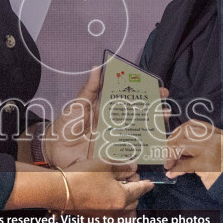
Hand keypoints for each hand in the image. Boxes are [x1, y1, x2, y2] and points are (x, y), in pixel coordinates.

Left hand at [45, 66, 172, 170]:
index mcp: (108, 109)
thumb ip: (89, 88)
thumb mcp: (78, 104)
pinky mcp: (113, 155)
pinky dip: (142, 152)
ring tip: (164, 127)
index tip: (160, 90)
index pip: (131, 99)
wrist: (55, 149)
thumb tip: (97, 67)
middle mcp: (115, 123)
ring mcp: (116, 139)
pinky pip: (130, 153)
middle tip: (167, 110)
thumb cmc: (65, 125)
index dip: (146, 94)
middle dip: (155, 112)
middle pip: (139, 117)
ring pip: (139, 133)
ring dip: (153, 130)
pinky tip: (153, 150)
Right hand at [55, 157, 152, 222]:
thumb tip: (133, 169)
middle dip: (134, 190)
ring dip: (124, 197)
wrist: (60, 190)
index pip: (139, 189)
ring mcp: (105, 215)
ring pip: (122, 207)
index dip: (145, 184)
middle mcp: (116, 210)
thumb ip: (123, 167)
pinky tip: (105, 193)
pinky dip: (112, 203)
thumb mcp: (106, 166)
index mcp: (123, 197)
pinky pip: (110, 211)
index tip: (150, 183)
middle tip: (129, 177)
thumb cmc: (84, 176)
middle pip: (133, 200)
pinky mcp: (94, 217)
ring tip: (116, 185)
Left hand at [162, 120, 222, 189]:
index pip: (193, 124)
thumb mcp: (216, 151)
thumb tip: (176, 148)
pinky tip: (172, 172)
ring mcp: (211, 150)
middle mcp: (215, 138)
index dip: (179, 130)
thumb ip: (199, 146)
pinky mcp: (207, 165)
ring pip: (183, 145)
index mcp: (218, 134)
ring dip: (171, 154)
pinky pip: (185, 164)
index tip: (173, 139)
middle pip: (186, 130)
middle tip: (167, 152)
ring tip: (169, 163)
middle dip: (172, 140)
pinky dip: (176, 169)